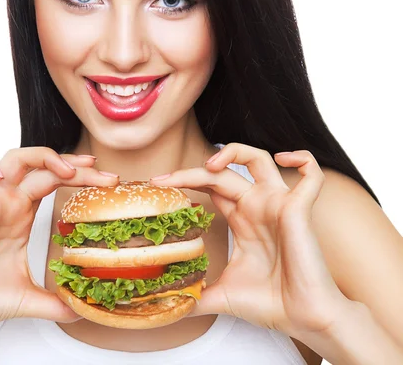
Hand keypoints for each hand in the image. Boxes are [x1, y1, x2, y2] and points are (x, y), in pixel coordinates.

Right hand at [0, 147, 118, 331]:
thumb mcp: (27, 298)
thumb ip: (55, 303)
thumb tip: (81, 313)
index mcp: (21, 216)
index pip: (55, 182)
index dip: (81, 177)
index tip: (107, 183)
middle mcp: (6, 202)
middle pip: (43, 166)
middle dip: (75, 164)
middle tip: (102, 172)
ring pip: (12, 156)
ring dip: (40, 155)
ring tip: (64, 170)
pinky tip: (0, 176)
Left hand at [150, 143, 347, 337]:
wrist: (303, 319)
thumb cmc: (270, 304)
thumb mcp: (221, 296)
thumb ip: (195, 296)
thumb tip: (169, 309)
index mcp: (241, 220)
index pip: (210, 187)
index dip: (186, 181)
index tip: (158, 186)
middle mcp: (258, 207)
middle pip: (222, 173)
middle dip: (191, 172)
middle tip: (165, 180)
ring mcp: (278, 205)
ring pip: (259, 159)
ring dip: (234, 152)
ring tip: (209, 163)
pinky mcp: (299, 210)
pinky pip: (312, 174)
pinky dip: (303, 159)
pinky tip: (283, 158)